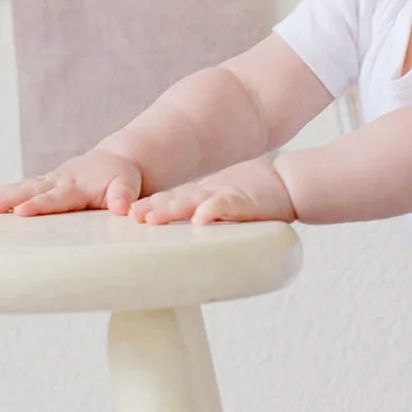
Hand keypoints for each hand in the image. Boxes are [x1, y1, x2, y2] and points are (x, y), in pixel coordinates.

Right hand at [0, 148, 142, 216]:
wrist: (114, 161)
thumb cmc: (120, 178)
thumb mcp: (128, 185)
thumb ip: (124, 196)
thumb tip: (122, 208)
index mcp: (77, 185)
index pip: (55, 198)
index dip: (38, 205)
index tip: (20, 212)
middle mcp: (59, 181)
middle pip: (31, 191)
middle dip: (9, 199)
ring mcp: (49, 181)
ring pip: (22, 187)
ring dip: (0, 195)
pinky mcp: (43, 183)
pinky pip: (21, 187)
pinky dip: (2, 192)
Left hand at [128, 158, 295, 225]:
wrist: (286, 183)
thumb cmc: (253, 196)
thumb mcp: (221, 202)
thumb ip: (201, 212)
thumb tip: (181, 229)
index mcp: (200, 196)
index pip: (169, 200)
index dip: (148, 206)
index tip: (124, 216)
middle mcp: (207, 195)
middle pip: (174, 200)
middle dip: (151, 208)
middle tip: (130, 217)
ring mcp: (223, 196)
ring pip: (192, 202)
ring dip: (171, 210)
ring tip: (151, 218)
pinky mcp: (243, 201)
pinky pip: (225, 205)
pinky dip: (212, 210)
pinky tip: (200, 218)